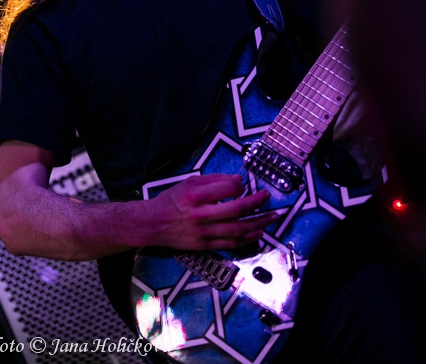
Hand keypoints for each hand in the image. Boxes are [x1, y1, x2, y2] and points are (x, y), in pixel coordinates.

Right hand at [142, 173, 275, 249]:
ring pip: (238, 230)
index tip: (243, 184)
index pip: (227, 189)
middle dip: (257, 203)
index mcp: (196, 196)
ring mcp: (204, 233)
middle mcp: (201, 215)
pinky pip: (231, 243)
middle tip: (267, 197)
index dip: (240, 186)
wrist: (153, 224)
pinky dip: (248, 238)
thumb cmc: (172, 200)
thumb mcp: (189, 182)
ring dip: (258, 223)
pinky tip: (258, 232)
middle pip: (236, 210)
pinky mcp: (205, 245)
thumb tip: (238, 181)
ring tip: (272, 217)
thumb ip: (214, 180)